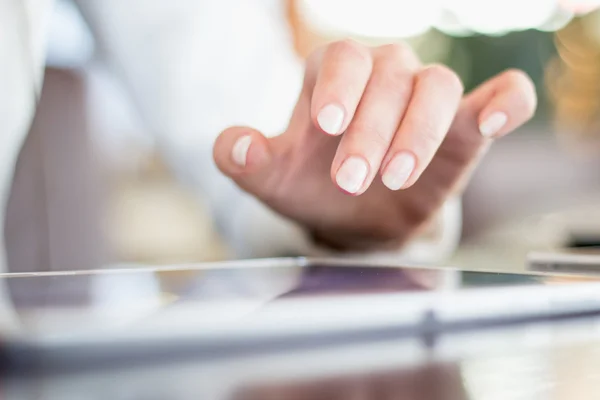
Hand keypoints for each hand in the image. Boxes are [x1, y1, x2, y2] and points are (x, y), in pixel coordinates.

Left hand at [213, 40, 535, 250]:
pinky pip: (500, 98)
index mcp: (334, 75)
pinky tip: (495, 117)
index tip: (328, 126)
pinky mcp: (466, 126)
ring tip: (398, 176)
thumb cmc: (312, 188)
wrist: (352, 219)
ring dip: (420, 130)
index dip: (338, 88)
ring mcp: (427, 98)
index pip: (342, 60)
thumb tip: (234, 147)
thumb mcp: (272, 179)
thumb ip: (245, 160)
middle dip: (373, 128)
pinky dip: (504, 102)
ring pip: (438, 85)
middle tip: (353, 179)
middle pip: (389, 76)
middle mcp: (384, 75)